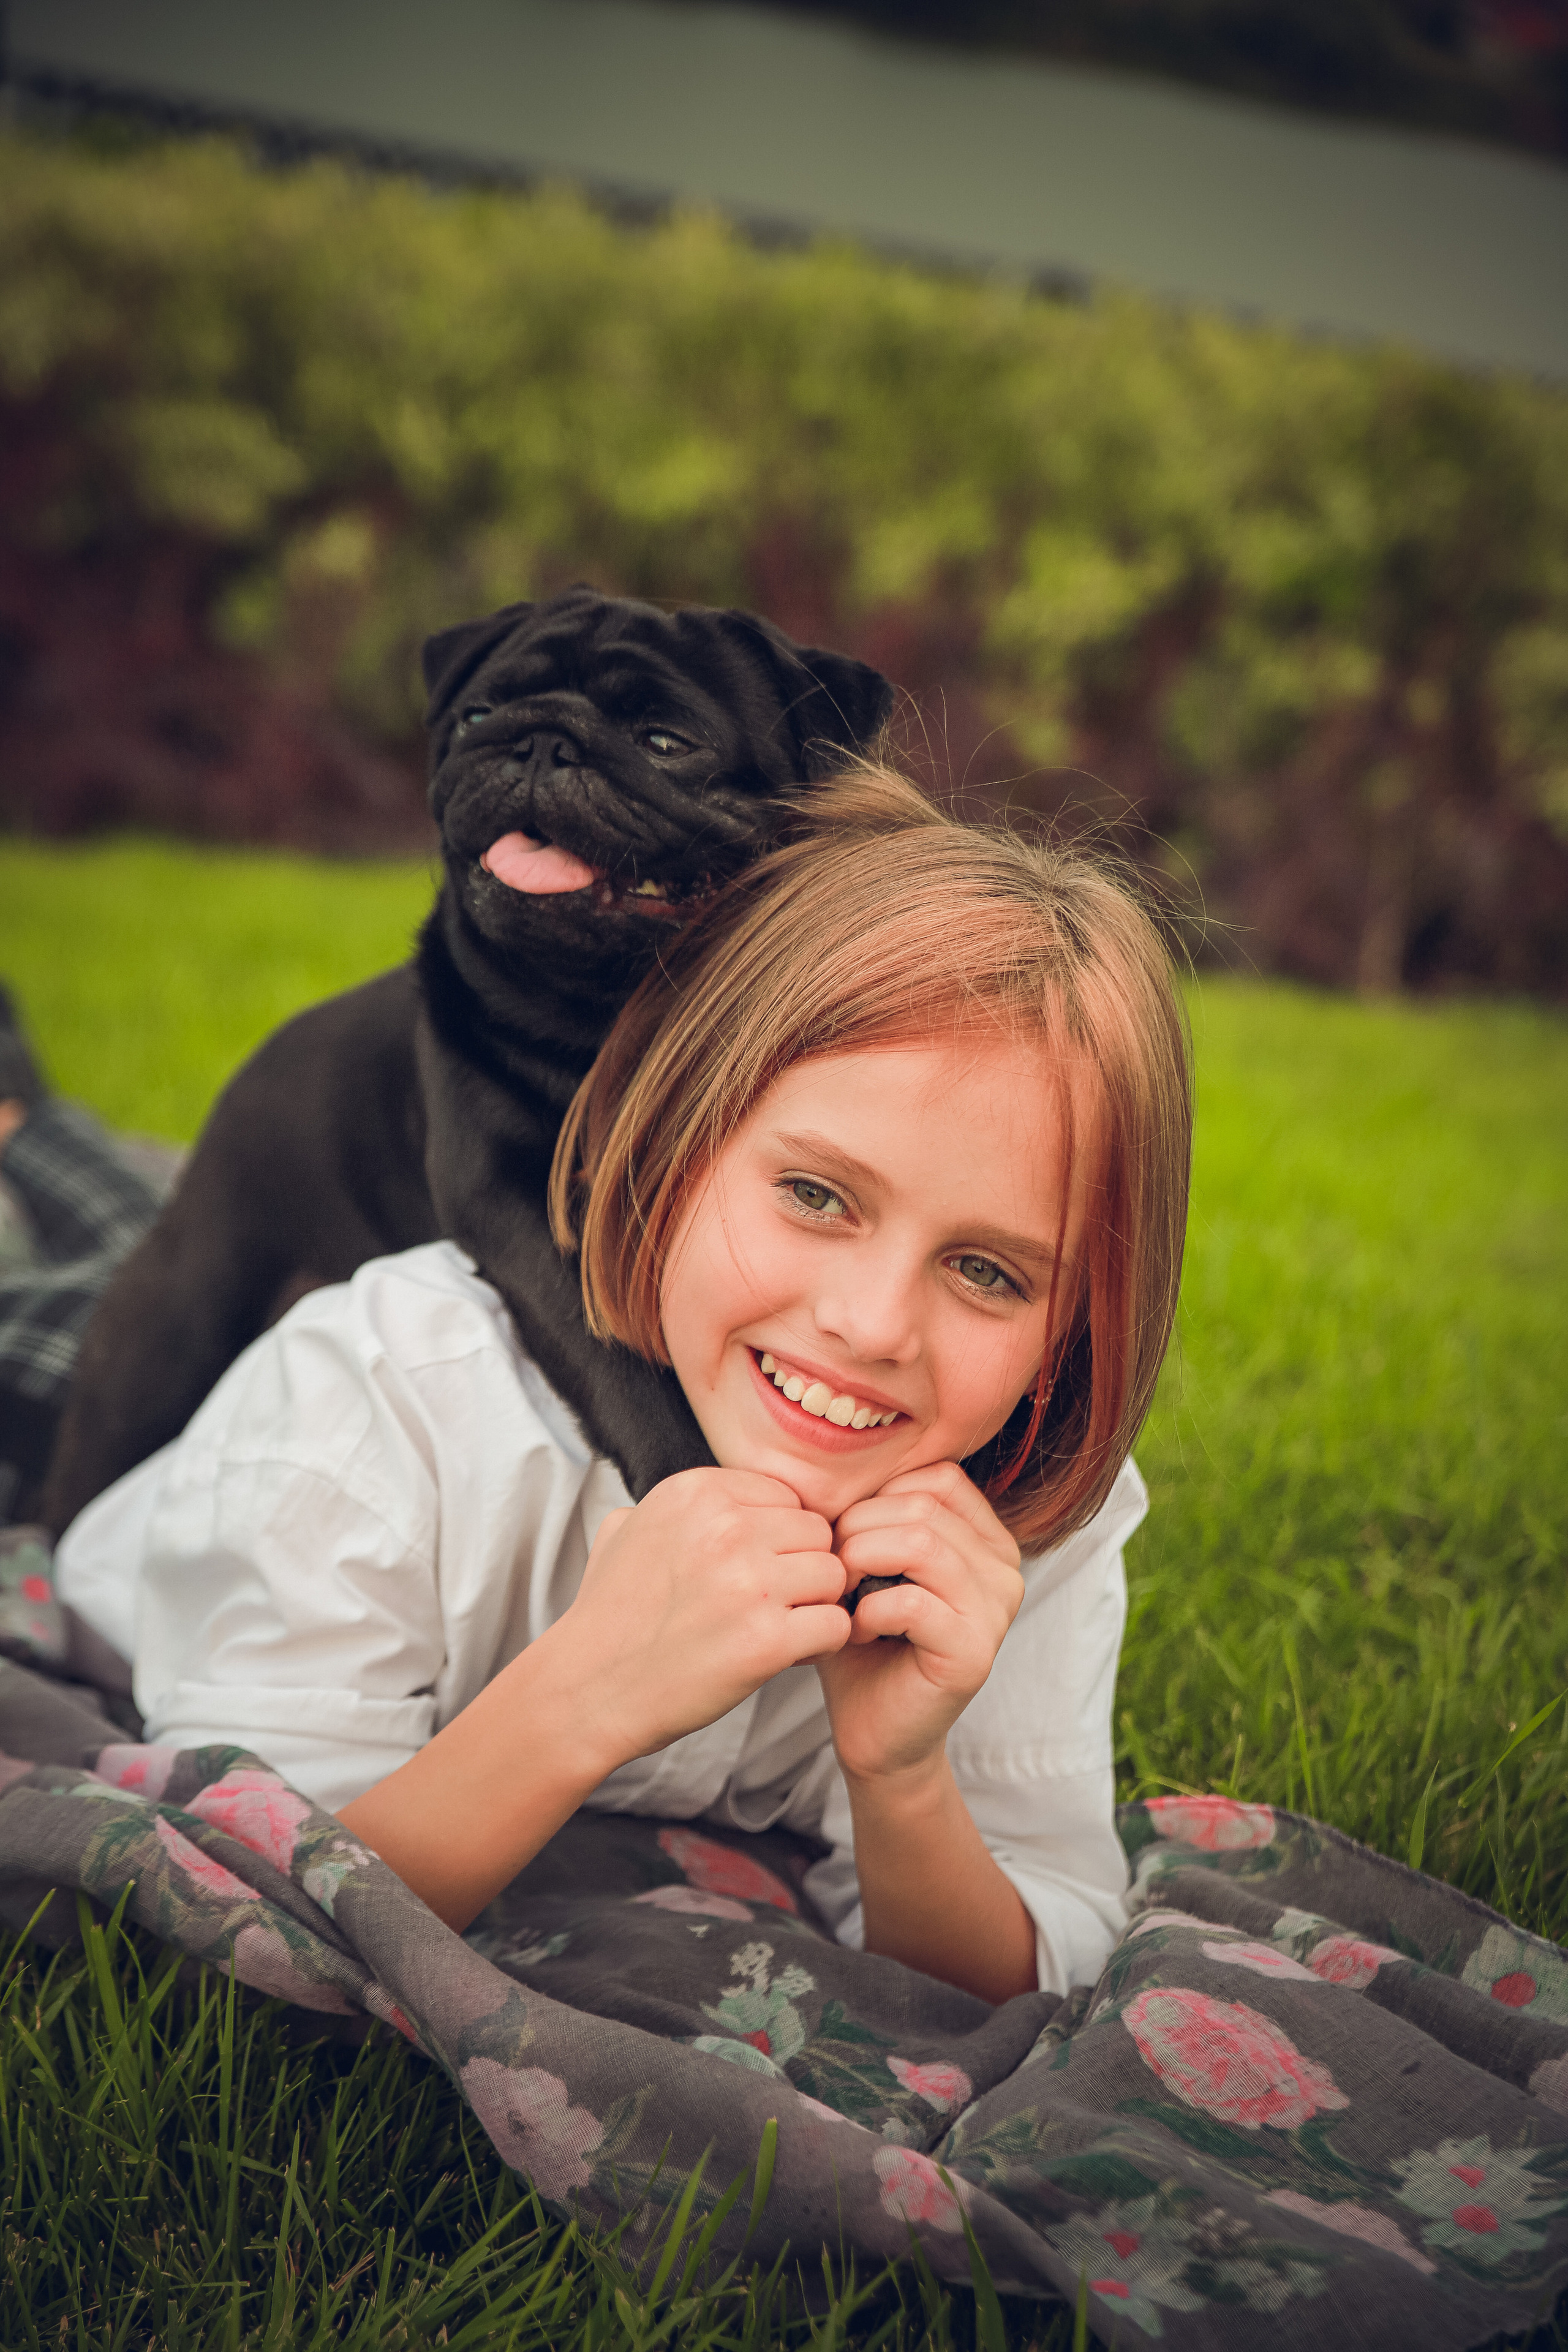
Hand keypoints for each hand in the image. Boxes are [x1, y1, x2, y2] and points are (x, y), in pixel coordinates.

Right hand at [540, 1467, 848, 1775]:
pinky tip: (788, 1654)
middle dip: (801, 1570)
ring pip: (833, 1575)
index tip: (753, 1569)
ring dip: (814, 1605)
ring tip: (778, 1628)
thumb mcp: (626, 1529)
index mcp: (697, 1493)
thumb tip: (719, 1497)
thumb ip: (677, 1505)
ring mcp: (749, 1584)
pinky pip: (836, 1625)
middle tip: (771, 1604)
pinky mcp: (766, 1641)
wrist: (587, 1689)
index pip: (787, 1498)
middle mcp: (726, 1528)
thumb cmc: (611, 1616)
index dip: (778, 1538)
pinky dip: (821, 1643)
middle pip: (817, 1533)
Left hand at [816, 1461, 1022, 1785]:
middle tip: (834, 1572)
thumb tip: (843, 1466)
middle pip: (923, 1506)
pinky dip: (866, 1611)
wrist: (875, 1730)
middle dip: (858, 1530)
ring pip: (921, 1543)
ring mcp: (998, 1612)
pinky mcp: (975, 1653)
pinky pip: (912, 1601)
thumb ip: (876, 1511)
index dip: (877, 1496)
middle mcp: (1006, 1570)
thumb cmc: (865, 1637)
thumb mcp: (871, 1560)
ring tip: (843, 1596)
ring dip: (860, 1564)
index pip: (938, 1476)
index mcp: (988, 1539)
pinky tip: (854, 1630)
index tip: (846, 1537)